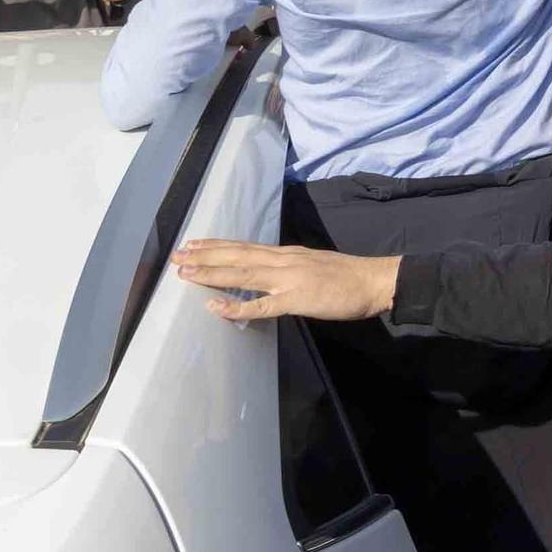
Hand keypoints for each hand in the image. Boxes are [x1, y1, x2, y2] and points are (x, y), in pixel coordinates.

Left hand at [174, 239, 399, 322]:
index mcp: (288, 254)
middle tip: (177, 254)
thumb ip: (290, 268)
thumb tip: (270, 274)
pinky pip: (262, 306)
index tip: (195, 243)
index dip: (218, 245)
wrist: (374, 281)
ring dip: (212, 272)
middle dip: (206, 255)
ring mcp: (288, 279)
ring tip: (185, 271)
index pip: (246, 246)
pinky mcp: (296, 299)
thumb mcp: (314, 264)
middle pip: (238, 256)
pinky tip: (217, 308)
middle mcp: (283, 261)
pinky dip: (237, 306)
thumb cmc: (347, 277)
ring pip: (243, 273)